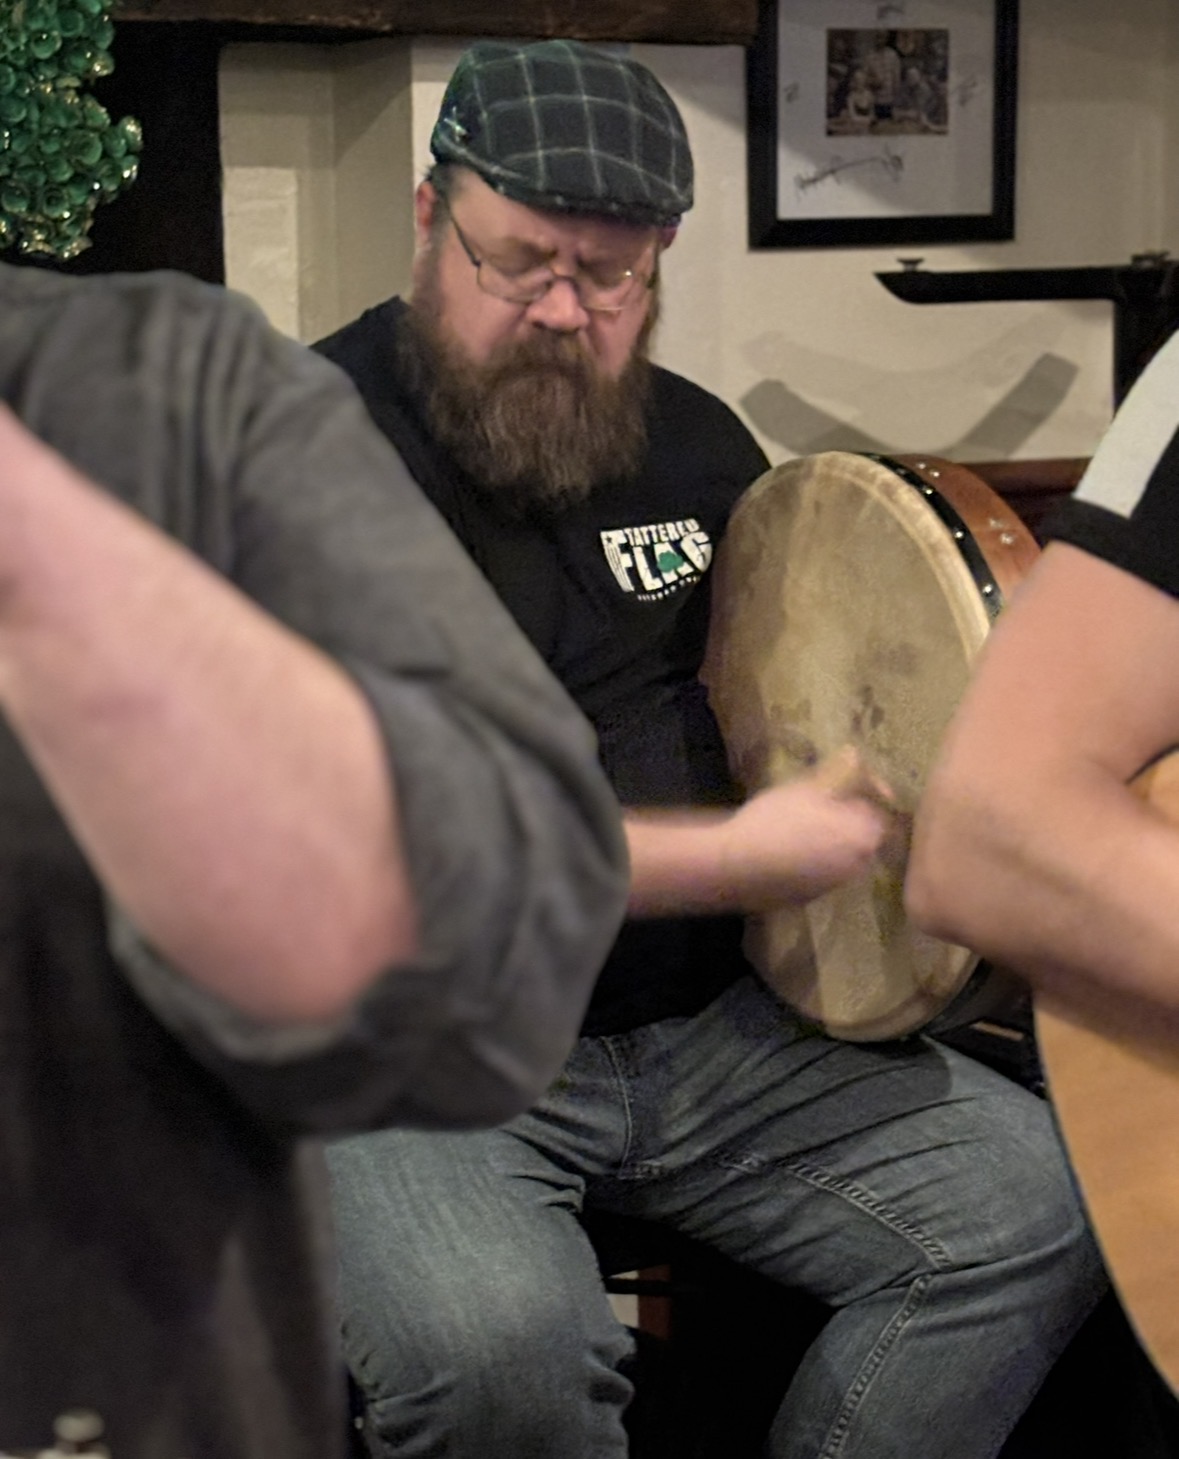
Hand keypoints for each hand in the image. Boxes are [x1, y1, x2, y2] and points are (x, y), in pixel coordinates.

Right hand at [718, 747, 893, 908]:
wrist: (736, 867)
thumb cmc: (777, 820)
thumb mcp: (808, 787)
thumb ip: (839, 770)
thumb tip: (855, 752)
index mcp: (865, 836)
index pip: (880, 810)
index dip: (867, 791)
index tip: (847, 782)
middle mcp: (859, 865)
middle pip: (862, 834)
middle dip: (848, 817)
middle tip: (824, 800)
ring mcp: (835, 886)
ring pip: (841, 854)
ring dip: (830, 839)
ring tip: (804, 823)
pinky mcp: (811, 898)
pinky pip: (820, 872)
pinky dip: (813, 858)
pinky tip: (788, 847)